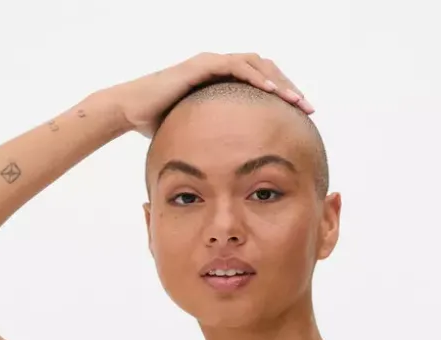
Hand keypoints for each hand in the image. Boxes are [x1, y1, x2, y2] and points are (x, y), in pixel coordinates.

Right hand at [110, 52, 313, 138]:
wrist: (132, 111)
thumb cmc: (160, 126)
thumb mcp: (199, 138)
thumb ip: (218, 146)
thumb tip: (234, 174)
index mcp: (222, 85)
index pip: (262, 85)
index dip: (283, 99)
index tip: (300, 118)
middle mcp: (220, 69)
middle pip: (266, 72)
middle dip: (289, 89)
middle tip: (307, 109)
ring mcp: (211, 64)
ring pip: (256, 65)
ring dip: (279, 82)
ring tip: (297, 101)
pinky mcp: (202, 65)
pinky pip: (237, 66)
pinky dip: (257, 77)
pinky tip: (272, 93)